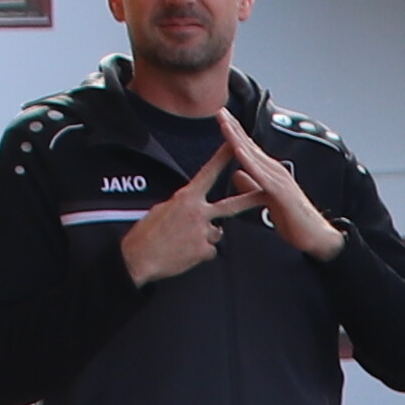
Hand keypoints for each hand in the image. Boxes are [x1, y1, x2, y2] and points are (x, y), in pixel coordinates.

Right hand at [118, 150, 264, 284]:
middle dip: (251, 199)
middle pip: (231, 205)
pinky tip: (185, 253)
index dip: (223, 159)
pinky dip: (200, 252)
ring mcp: (203, 231)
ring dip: (205, 237)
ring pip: (217, 233)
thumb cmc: (147, 233)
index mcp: (186, 197)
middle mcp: (198, 212)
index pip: (209, 173)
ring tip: (185, 241)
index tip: (234, 146)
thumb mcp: (163, 208)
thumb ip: (185, 204)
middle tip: (265, 194)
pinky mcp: (204, 250)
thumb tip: (194, 206)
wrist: (139, 257)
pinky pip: (210, 250)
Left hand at [217, 115, 344, 261]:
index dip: (235, 133)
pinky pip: (262, 175)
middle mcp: (275, 171)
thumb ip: (252, 186)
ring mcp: (279, 180)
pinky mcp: (281, 192)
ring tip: (225, 123)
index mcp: (270, 172)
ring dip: (238, 138)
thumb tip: (236, 174)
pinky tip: (238, 150)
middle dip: (234, 128)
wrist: (316, 238)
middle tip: (220, 110)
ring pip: (254, 155)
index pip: (249, 148)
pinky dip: (249, 161)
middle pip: (250, 146)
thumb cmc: (293, 220)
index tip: (221, 118)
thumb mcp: (266, 200)